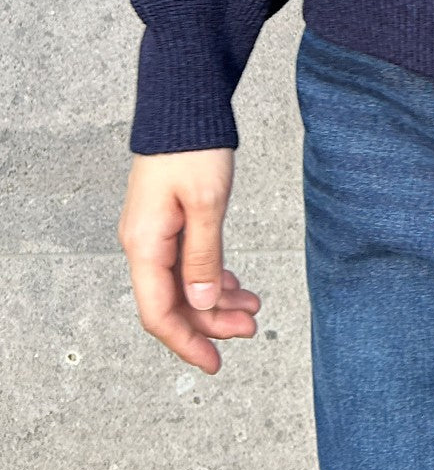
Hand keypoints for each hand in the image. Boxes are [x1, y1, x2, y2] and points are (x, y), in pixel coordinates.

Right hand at [117, 147, 260, 373]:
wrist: (183, 107)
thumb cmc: (193, 148)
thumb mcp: (207, 204)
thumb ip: (204, 257)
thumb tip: (204, 304)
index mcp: (146, 245)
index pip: (160, 312)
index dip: (187, 342)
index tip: (215, 362)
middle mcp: (144, 244)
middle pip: (173, 303)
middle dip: (211, 322)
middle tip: (251, 329)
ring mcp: (155, 233)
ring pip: (184, 284)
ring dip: (216, 300)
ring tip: (253, 307)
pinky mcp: (169, 222)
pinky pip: (187, 263)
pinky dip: (213, 276)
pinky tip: (235, 282)